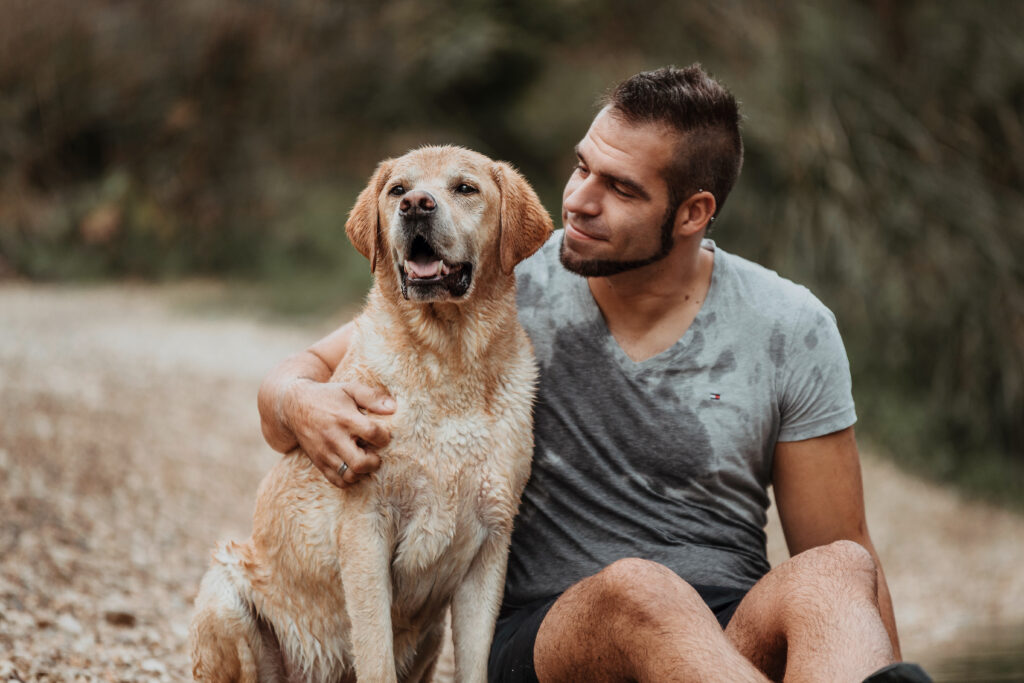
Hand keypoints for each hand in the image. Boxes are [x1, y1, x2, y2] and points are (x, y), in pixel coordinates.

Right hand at [280, 379, 394, 487]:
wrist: (294, 406)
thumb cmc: (328, 396)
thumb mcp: (350, 389)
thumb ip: (372, 397)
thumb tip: (393, 409)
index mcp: (344, 418)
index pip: (372, 433)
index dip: (384, 437)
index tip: (384, 435)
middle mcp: (333, 438)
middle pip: (360, 463)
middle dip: (375, 461)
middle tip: (376, 452)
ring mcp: (324, 453)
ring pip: (350, 476)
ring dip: (363, 472)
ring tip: (365, 459)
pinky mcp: (319, 463)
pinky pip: (338, 481)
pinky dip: (351, 479)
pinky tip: (354, 466)